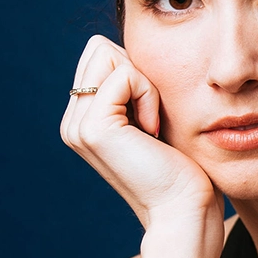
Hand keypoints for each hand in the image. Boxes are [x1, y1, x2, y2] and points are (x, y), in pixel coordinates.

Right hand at [61, 35, 222, 231]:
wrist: (184, 209)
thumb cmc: (183, 167)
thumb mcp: (156, 118)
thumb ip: (136, 89)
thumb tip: (131, 51)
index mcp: (84, 118)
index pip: (102, 55)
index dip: (138, 72)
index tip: (154, 114)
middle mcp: (73, 121)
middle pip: (100, 49)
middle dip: (138, 73)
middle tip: (154, 117)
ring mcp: (77, 125)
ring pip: (110, 56)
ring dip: (145, 83)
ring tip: (153, 124)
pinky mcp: (93, 128)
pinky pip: (125, 75)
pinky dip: (149, 94)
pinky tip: (153, 130)